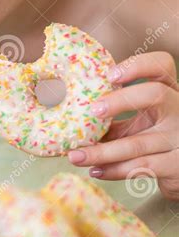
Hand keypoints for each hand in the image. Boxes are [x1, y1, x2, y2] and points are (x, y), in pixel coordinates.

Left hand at [67, 51, 178, 200]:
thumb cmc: (155, 143)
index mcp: (169, 92)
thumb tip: (69, 117)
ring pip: (137, 142)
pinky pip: (141, 167)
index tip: (109, 75)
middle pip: (155, 94)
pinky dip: (114, 170)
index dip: (137, 65)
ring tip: (75, 156)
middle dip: (121, 100)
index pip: (162, 65)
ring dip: (102, 151)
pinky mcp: (178, 164)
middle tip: (93, 110)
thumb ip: (114, 118)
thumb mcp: (139, 124)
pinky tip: (96, 171)